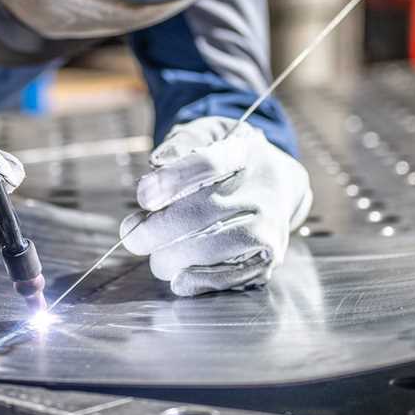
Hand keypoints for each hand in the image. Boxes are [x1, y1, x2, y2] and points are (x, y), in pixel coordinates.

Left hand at [120, 117, 311, 296]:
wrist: (281, 183)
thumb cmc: (232, 161)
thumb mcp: (211, 133)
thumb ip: (183, 141)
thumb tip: (158, 163)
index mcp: (244, 153)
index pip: (206, 165)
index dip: (169, 181)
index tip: (143, 196)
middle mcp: (260, 191)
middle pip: (199, 215)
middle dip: (154, 231)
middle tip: (133, 235)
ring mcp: (267, 227)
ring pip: (209, 249)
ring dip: (171, 257)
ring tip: (156, 254)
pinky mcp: (267, 258)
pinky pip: (229, 277)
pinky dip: (198, 281)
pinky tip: (178, 278)